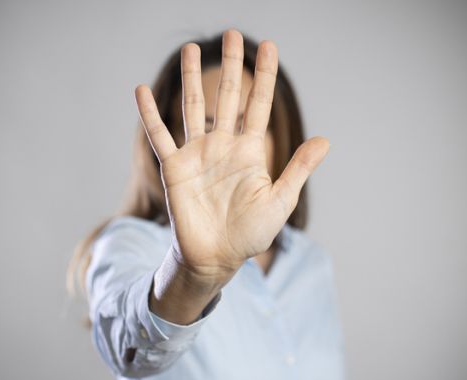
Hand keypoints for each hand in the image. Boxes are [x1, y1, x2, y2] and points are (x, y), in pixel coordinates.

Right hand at [135, 29, 328, 287]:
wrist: (217, 258)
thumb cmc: (250, 233)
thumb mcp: (280, 200)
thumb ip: (298, 169)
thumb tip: (326, 140)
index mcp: (250, 151)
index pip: (258, 105)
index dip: (263, 76)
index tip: (269, 46)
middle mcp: (223, 146)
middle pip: (226, 97)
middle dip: (231, 65)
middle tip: (233, 33)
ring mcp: (197, 154)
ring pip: (193, 108)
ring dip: (192, 78)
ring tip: (190, 48)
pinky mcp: (175, 168)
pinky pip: (160, 136)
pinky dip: (150, 114)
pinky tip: (141, 90)